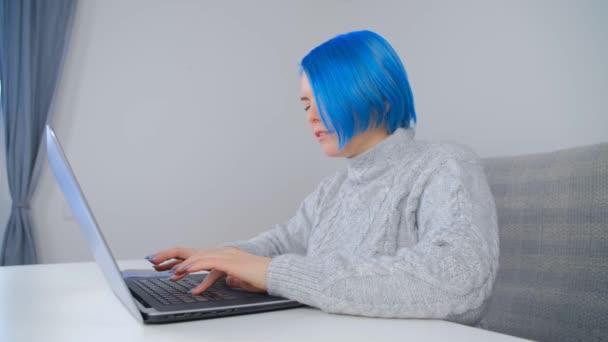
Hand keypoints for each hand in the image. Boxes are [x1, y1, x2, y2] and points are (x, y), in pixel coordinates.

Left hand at [146, 247, 270, 294]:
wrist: (277, 273)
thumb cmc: (263, 277)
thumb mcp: (242, 279)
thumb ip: (233, 279)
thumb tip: (227, 281)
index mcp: (224, 256)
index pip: (197, 255)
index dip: (180, 259)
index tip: (164, 265)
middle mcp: (223, 252)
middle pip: (191, 251)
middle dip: (170, 255)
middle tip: (153, 259)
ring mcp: (226, 255)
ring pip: (196, 256)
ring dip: (179, 262)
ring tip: (164, 269)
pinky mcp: (229, 262)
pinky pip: (206, 263)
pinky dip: (193, 267)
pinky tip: (183, 272)